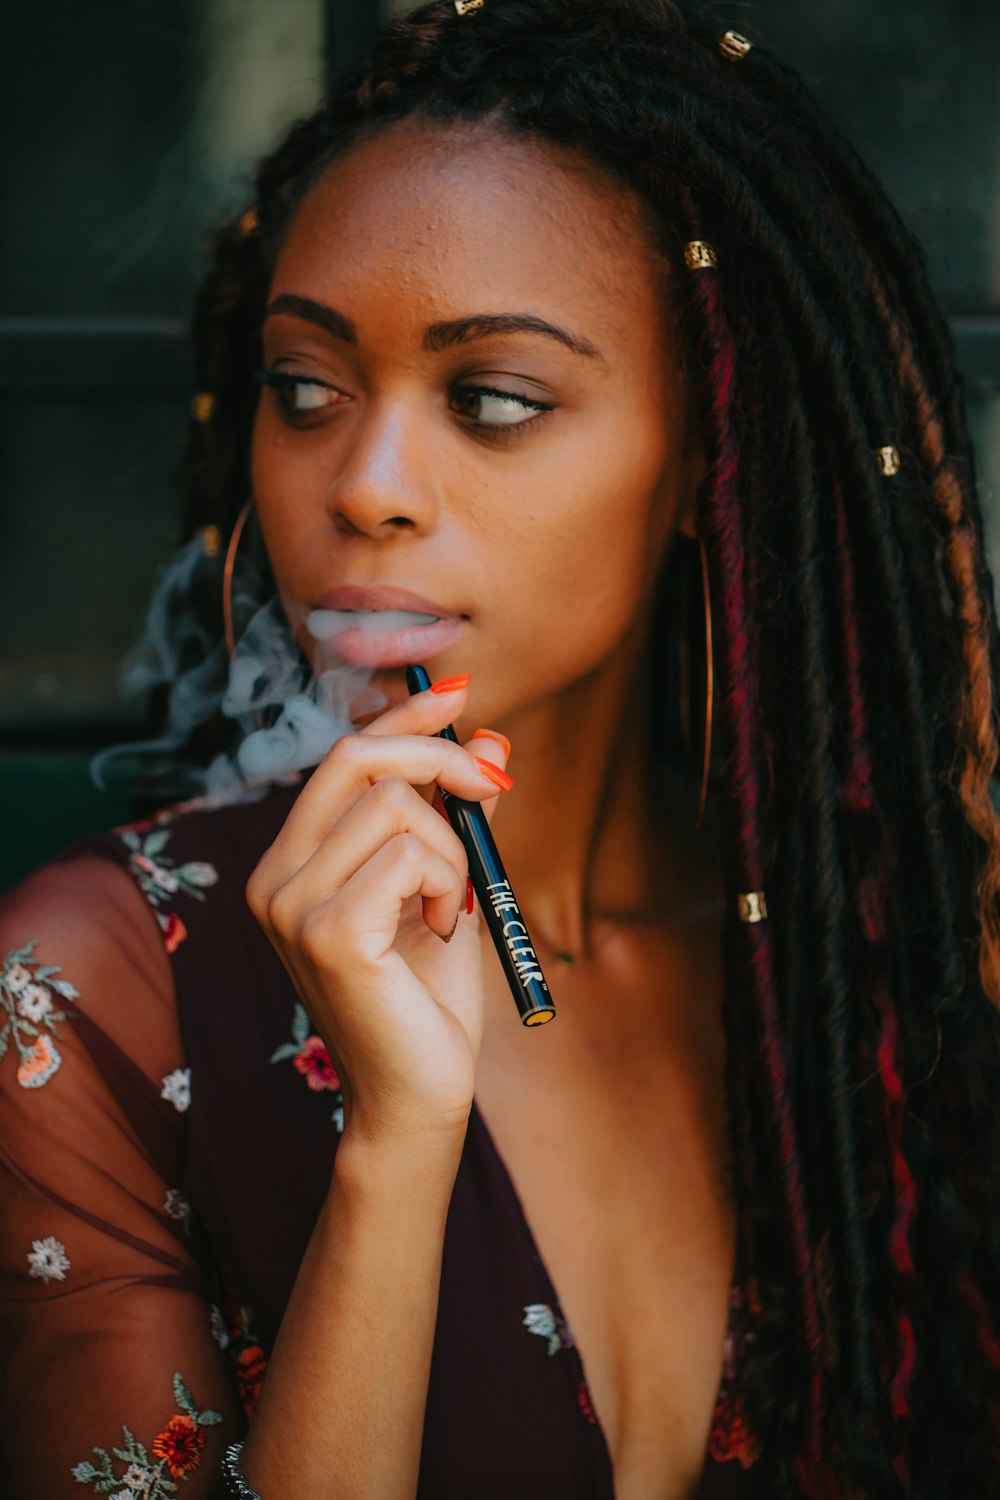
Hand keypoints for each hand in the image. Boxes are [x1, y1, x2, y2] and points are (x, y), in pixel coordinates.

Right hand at [246, 680, 511, 1148]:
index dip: (401, 718)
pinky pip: (411, 854)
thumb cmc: (429, 996)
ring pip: (397, 807)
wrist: (419, 1094)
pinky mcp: (327, 931)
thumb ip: (453, 815)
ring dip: (452, 849)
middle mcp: (274, 877)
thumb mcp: (445, 886)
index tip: (456, 692)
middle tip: (495, 787)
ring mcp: (291, 904)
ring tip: (449, 908)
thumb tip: (487, 737)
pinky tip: (441, 931)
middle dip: (441, 758)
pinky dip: (447, 883)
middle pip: (357, 759)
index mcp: (292, 863)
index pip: (340, 758)